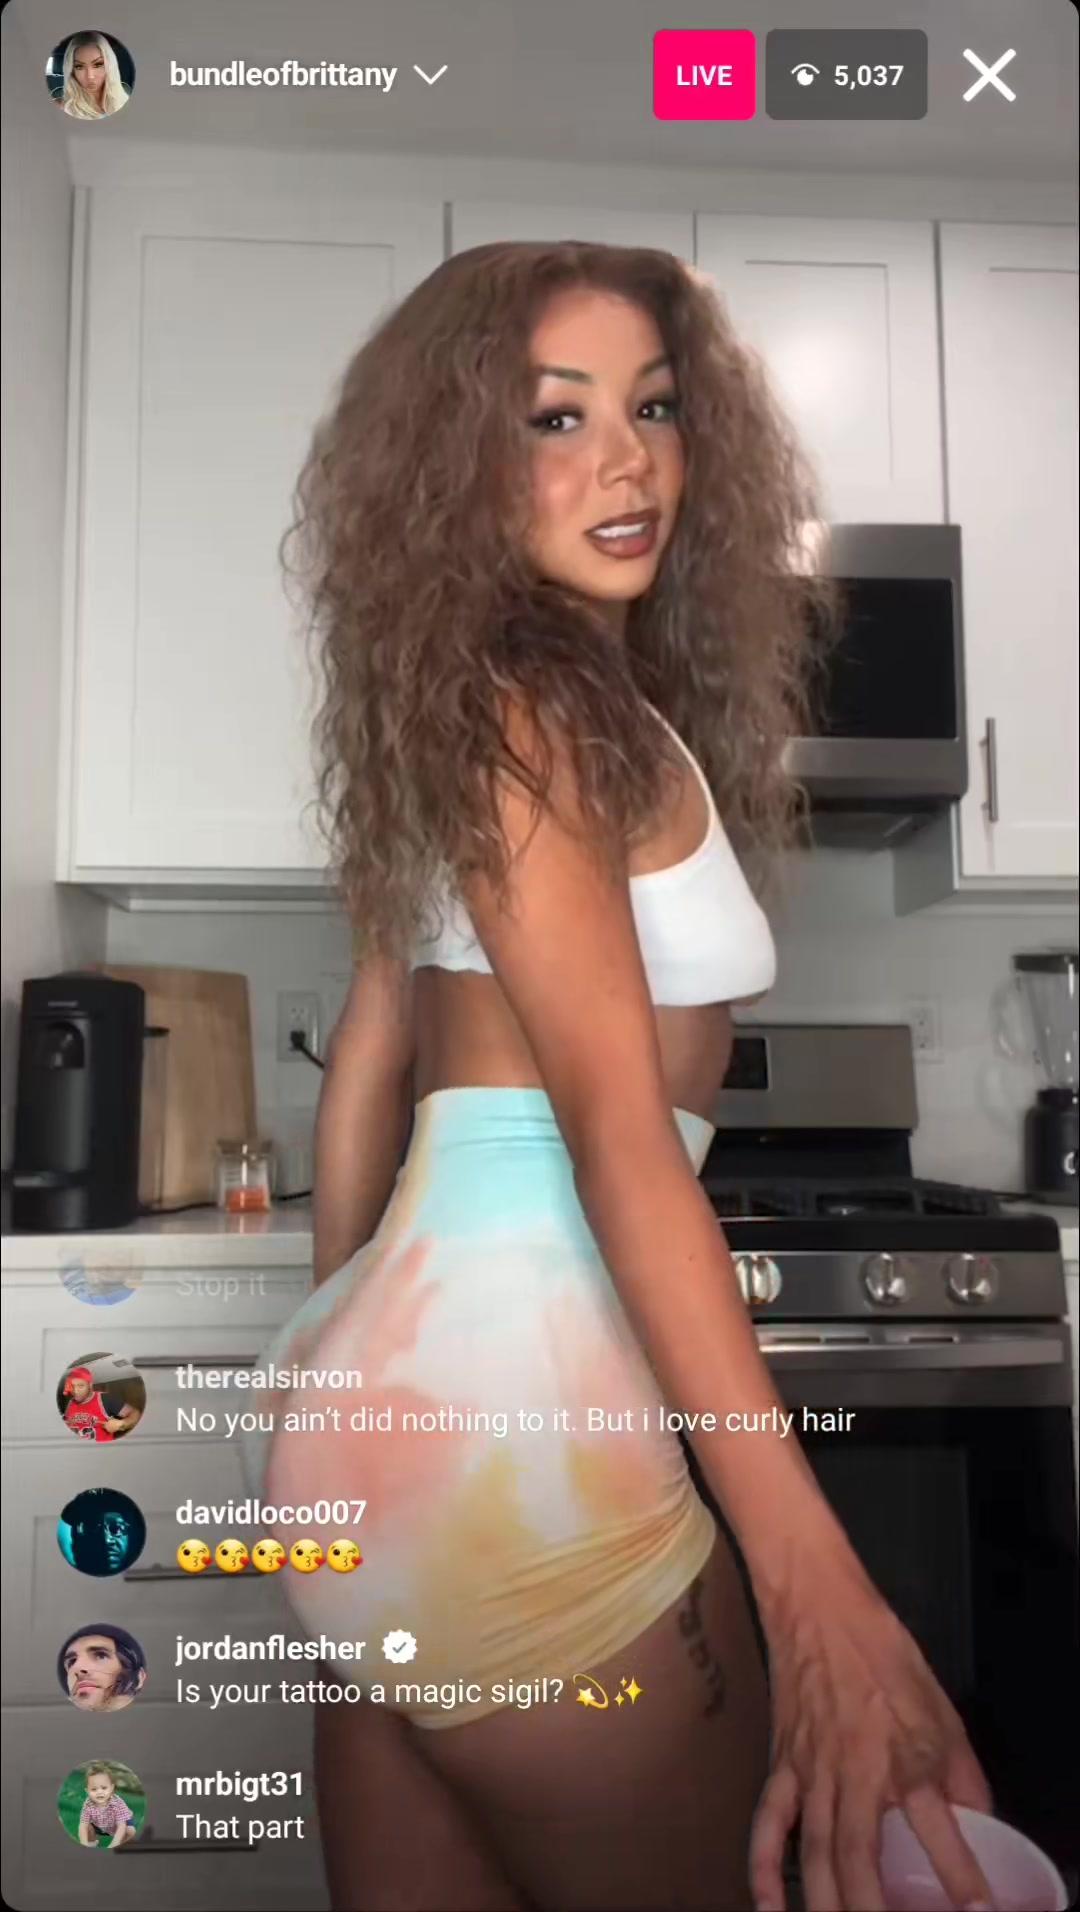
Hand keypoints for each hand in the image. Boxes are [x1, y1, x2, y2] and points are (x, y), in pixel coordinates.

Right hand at [750, 1573, 994, 1911]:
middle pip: (862, 1862)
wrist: (817, 1606)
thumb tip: (980, 1821)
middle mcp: (859, 1775)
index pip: (943, 1833)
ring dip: (824, 1905)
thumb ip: (962, 1771)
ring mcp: (813, 1774)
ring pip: (816, 1856)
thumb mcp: (940, 1706)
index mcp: (906, 1757)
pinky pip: (768, 1824)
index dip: (963, 1879)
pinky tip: (768, 1906)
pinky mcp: (782, 1765)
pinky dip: (763, 1868)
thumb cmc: (882, 1651)